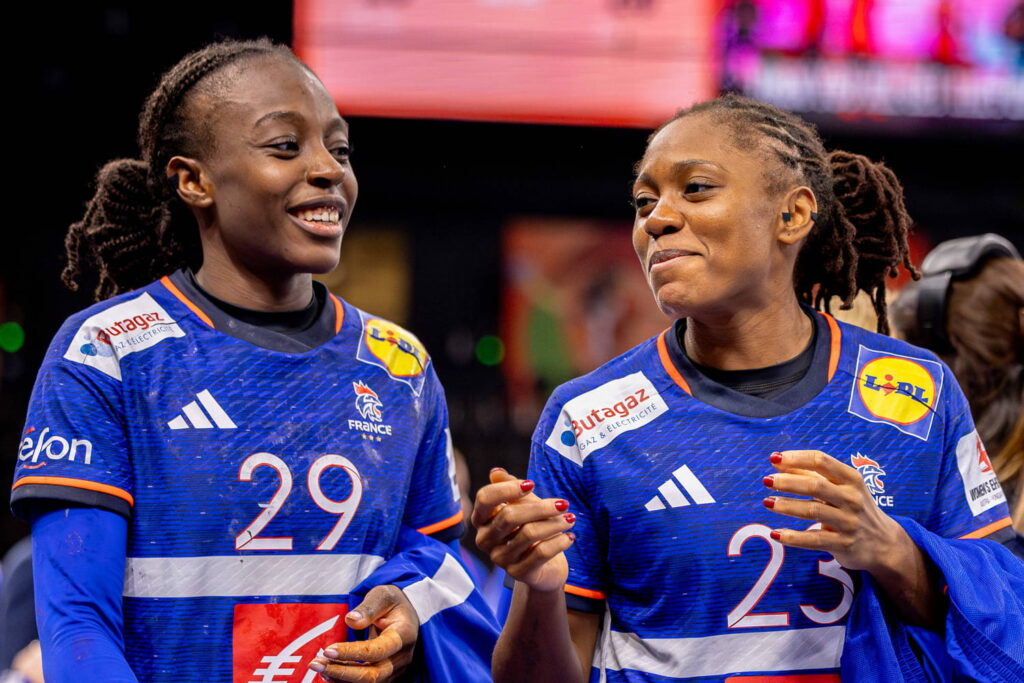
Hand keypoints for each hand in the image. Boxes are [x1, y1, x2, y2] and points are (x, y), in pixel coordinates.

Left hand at [308, 585, 418, 682]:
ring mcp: (397, 669)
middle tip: (315, 663)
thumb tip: (351, 620)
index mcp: (403, 635)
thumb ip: (369, 608)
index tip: (327, 650)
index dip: (351, 653)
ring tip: (319, 667)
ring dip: (341, 678)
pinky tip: (329, 673)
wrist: (406, 613)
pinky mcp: (388, 675)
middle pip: (373, 675)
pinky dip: (346, 681)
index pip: (376, 651)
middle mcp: (403, 657)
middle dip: (342, 672)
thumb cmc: (392, 602)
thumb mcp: (383, 595)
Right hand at [471, 468, 575, 591]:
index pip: (485, 498)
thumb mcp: (525, 505)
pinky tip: (570, 536)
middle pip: (509, 516)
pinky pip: (540, 553)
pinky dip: (558, 542)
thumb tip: (496, 472)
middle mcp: (485, 539)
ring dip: (554, 524)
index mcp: (482, 519)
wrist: (545, 566)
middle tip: (564, 503)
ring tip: (570, 518)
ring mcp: (499, 558)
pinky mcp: (517, 573)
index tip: (532, 483)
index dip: (507, 488)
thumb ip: (512, 490)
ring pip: (528, 533)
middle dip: (540, 507)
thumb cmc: (532, 529)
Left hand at [761, 449, 910, 571]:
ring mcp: (849, 522)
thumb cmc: (854, 508)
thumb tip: (778, 463)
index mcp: (851, 479)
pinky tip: (776, 534)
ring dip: (787, 506)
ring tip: (767, 502)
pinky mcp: (844, 544)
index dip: (796, 458)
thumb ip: (811, 476)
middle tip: (767, 480)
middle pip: (816, 486)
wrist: (884, 544)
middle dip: (788, 482)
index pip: (821, 461)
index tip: (774, 458)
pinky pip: (814, 540)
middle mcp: (852, 498)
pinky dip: (793, 537)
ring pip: (813, 511)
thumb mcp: (840, 488)